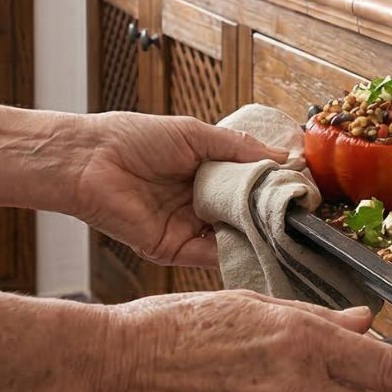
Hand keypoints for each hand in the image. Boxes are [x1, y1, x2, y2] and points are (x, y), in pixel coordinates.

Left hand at [71, 112, 286, 266]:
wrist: (90, 161)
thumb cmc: (135, 138)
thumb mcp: (196, 135)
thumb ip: (239, 148)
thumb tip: (283, 156)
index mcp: (205, 174)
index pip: (248, 186)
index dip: (272, 188)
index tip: (301, 190)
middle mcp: (199, 203)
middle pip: (244, 215)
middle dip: (269, 215)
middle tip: (300, 213)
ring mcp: (187, 228)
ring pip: (232, 238)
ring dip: (257, 236)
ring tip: (286, 231)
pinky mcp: (173, 249)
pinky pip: (210, 257)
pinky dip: (235, 254)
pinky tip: (257, 246)